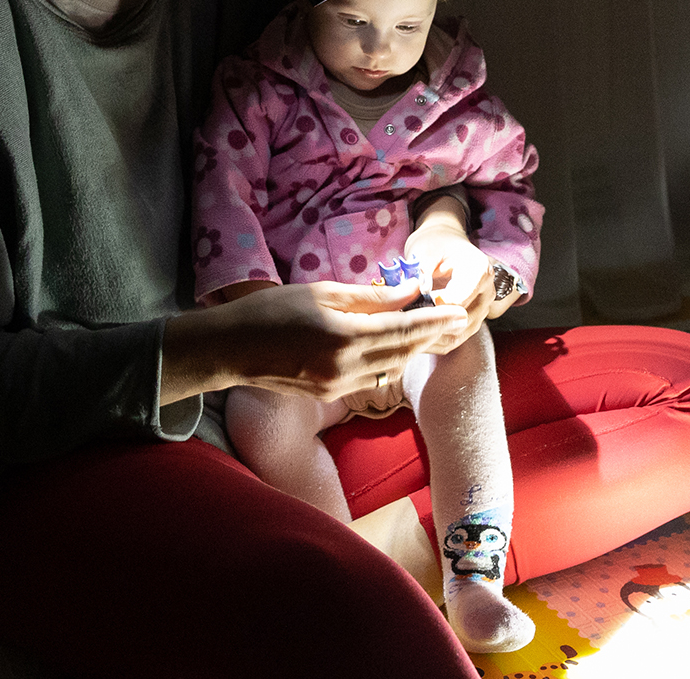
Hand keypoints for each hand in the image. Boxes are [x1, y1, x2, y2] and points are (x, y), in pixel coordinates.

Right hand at [160, 280, 464, 404]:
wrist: (230, 349)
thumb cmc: (271, 311)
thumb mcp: (322, 293)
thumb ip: (370, 298)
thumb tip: (409, 293)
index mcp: (344, 338)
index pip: (404, 331)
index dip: (435, 323)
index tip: (459, 313)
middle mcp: (345, 368)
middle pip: (403, 353)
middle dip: (430, 337)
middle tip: (451, 319)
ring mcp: (337, 386)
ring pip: (389, 368)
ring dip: (410, 350)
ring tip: (426, 328)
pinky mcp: (329, 395)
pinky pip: (370, 377)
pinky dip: (386, 360)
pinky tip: (391, 344)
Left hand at [404, 205, 515, 354]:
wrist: (446, 247)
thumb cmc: (435, 245)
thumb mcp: (427, 249)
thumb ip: (424, 269)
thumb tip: (419, 290)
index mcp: (480, 271)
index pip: (459, 300)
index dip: (433, 308)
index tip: (410, 307)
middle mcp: (486, 293)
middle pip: (460, 322)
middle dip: (429, 324)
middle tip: (399, 321)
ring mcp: (481, 311)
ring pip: (457, 336)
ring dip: (429, 336)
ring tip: (402, 329)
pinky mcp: (471, 323)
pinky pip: (453, 340)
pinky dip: (431, 340)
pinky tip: (411, 335)